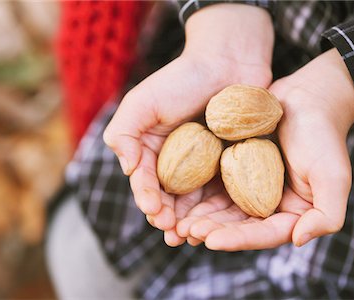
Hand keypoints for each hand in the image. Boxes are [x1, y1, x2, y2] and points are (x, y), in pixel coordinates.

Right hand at [103, 4, 273, 244]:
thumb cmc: (182, 79)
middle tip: (172, 231)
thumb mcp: (141, 102)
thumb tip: (127, 169)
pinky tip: (216, 223)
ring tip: (191, 236)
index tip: (154, 211)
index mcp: (152, 150)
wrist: (229, 62)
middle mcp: (176, 162)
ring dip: (190, 221)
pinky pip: (222, 192)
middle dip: (167, 217)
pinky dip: (217, 210)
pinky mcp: (230, 165)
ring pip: (194, 201)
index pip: (145, 181)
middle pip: (168, 197)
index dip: (147, 198)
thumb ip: (123, 133)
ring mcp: (204, 166)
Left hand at [181, 48, 353, 249]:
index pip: (262, 234)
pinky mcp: (234, 168)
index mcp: (290, 214)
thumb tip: (298, 240)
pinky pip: (213, 184)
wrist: (306, 98)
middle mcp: (267, 204)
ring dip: (199, 216)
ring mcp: (249, 187)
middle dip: (210, 230)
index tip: (210, 240)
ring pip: (220, 208)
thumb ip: (326, 215)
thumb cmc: (322, 135)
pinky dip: (197, 193)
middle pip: (236, 225)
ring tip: (176, 222)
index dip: (237, 239)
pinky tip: (177, 197)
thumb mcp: (333, 176)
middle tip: (185, 231)